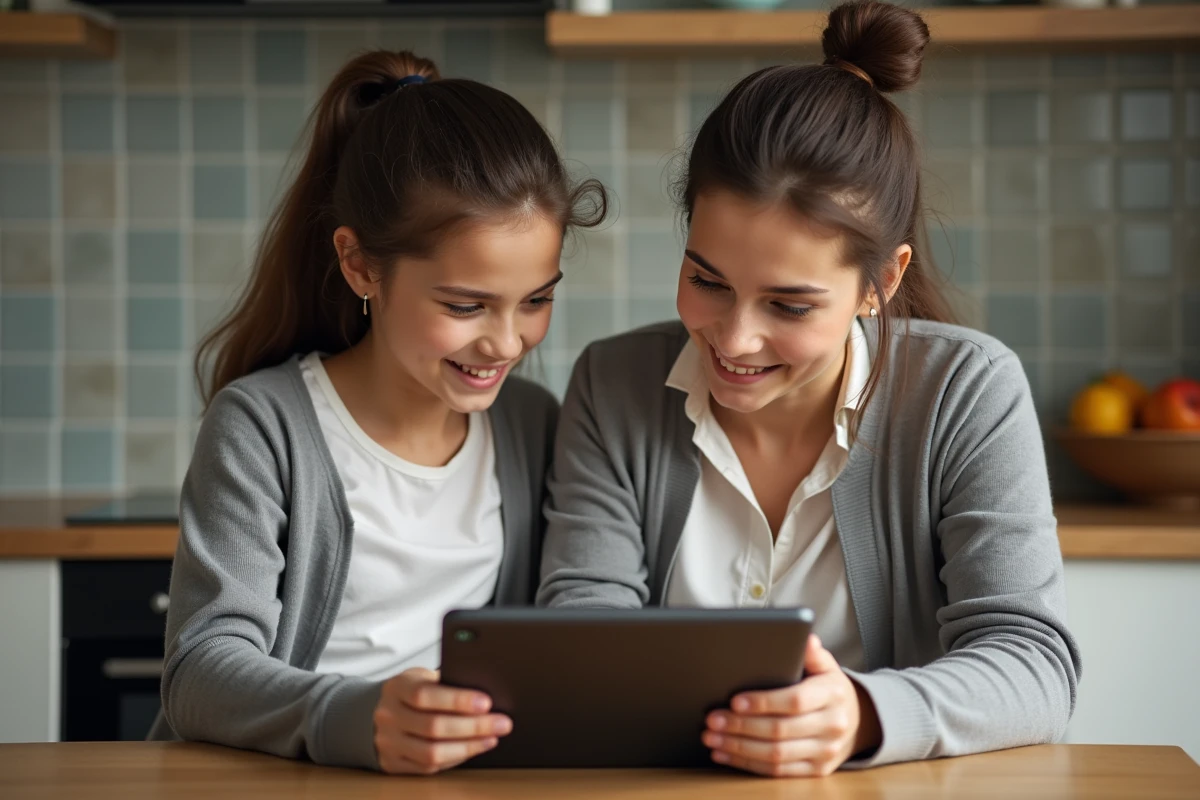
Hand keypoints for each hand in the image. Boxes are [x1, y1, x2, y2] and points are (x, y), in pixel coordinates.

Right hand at [373, 667, 511, 774]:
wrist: (377, 712)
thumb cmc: (410, 691)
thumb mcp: (423, 677)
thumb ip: (446, 683)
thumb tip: (484, 692)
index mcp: (396, 687)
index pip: (425, 695)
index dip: (457, 700)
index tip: (486, 702)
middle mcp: (388, 716)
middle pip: (432, 726)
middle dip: (473, 726)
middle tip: (501, 723)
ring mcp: (388, 742)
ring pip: (431, 752)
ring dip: (468, 746)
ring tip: (492, 737)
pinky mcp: (393, 763)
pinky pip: (428, 767)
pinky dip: (456, 758)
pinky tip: (474, 748)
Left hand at [702, 635, 880, 776]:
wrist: (856, 721)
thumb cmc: (829, 688)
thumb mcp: (826, 666)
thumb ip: (812, 653)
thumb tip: (805, 638)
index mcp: (833, 694)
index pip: (795, 701)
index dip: (763, 702)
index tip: (735, 701)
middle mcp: (832, 726)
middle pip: (780, 730)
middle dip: (741, 726)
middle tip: (712, 720)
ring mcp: (826, 752)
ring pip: (776, 755)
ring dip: (739, 748)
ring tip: (712, 738)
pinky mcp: (816, 771)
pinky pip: (778, 772)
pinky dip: (748, 765)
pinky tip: (726, 755)